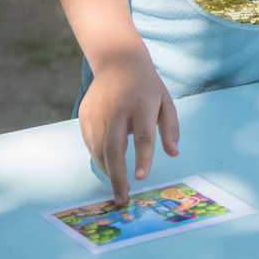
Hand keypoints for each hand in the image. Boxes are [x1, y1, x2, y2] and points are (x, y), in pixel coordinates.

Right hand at [78, 55, 178, 203]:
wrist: (117, 60)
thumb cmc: (147, 86)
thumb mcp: (166, 102)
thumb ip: (171, 128)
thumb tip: (173, 154)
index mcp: (142, 104)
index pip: (143, 136)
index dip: (142, 158)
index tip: (141, 178)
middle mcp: (117, 108)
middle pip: (114, 148)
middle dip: (117, 177)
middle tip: (123, 198)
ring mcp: (98, 111)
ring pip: (99, 149)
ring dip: (107, 171)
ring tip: (117, 187)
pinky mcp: (85, 113)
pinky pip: (90, 142)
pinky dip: (98, 158)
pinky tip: (107, 167)